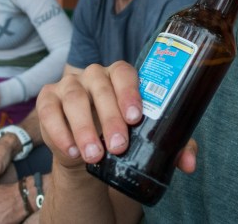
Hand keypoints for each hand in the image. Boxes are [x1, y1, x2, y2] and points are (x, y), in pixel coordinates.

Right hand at [36, 61, 197, 173]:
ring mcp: (68, 84)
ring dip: (84, 128)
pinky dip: (60, 133)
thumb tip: (189, 165)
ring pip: (74, 99)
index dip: (129, 92)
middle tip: (118, 145)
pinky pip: (49, 112)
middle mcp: (94, 74)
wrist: (91, 151)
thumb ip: (174, 146)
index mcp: (120, 75)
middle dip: (109, 118)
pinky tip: (72, 151)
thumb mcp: (147, 138)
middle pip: (100, 87)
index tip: (136, 117)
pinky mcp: (47, 99)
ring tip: (95, 155)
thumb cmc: (124, 135)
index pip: (124, 73)